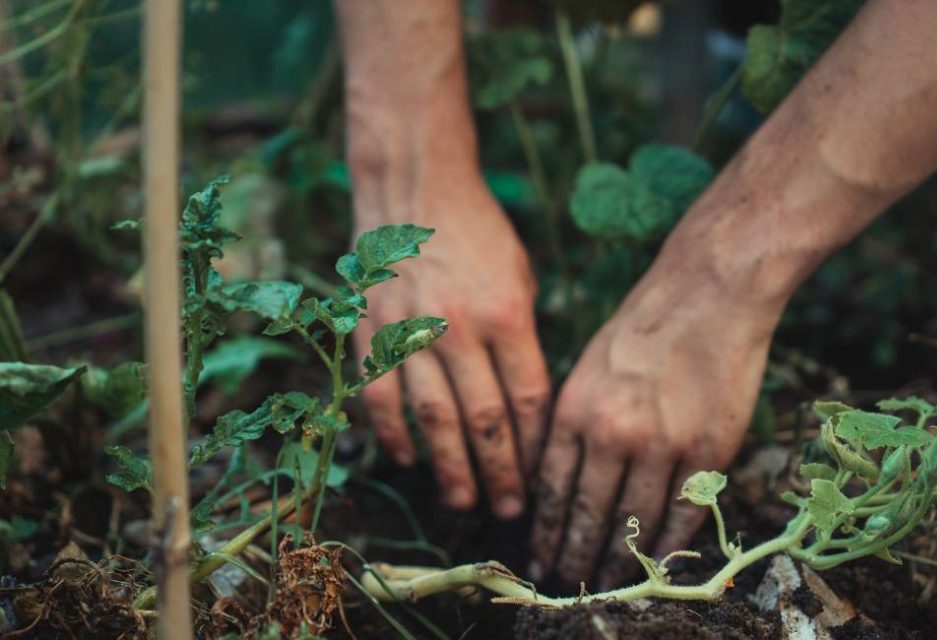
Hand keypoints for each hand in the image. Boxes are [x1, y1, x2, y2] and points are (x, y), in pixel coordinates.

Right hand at [353, 177, 549, 518]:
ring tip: (464, 501)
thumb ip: (523, 339)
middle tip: (509, 511)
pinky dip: (393, 433)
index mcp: (506, 313)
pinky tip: (408, 460)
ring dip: (449, 467)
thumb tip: (527, 406)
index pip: (527, 398)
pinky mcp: (372, 330)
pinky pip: (381, 395)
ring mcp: (410, 330)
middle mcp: (458, 327)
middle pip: (484, 419)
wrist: (415, 189)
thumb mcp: (520, 278)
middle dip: (500, 472)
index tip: (542, 477)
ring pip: (432, 418)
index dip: (535, 445)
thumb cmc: (479, 234)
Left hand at [528, 222, 783, 588]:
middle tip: (566, 582)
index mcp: (574, 409)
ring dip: (618, 560)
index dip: (545, 532)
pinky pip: (683, 514)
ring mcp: (662, 444)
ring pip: (634, 523)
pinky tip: (656, 564)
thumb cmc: (643, 324)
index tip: (540, 558)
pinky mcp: (708, 450)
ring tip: (606, 582)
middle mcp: (611, 432)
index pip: (551, 490)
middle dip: (574, 557)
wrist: (708, 291)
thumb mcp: (586, 366)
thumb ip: (571, 422)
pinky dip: (668, 546)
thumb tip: (557, 479)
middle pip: (587, 515)